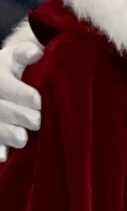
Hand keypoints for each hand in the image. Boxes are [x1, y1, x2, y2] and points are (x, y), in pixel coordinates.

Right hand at [0, 24, 38, 152]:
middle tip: (37, 121)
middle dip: (18, 115)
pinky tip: (3, 157)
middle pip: (0, 108)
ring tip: (23, 138)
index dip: (20, 94)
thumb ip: (25, 53)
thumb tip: (36, 53)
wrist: (0, 78)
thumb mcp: (15, 57)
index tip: (38, 101)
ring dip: (6, 133)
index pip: (4, 85)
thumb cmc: (12, 68)